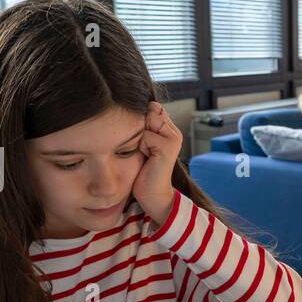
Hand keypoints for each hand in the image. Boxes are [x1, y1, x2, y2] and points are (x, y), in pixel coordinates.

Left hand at [131, 101, 182, 225]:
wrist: (152, 195)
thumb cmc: (142, 171)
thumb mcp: (141, 145)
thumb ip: (142, 127)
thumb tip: (128, 108)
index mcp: (169, 129)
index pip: (151, 106)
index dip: (140, 118)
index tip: (139, 139)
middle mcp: (174, 131)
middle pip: (149, 109)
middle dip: (139, 126)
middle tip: (142, 148)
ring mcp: (173, 138)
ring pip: (146, 120)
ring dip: (139, 136)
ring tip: (144, 153)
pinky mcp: (168, 146)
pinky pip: (145, 135)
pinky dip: (140, 146)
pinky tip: (146, 158)